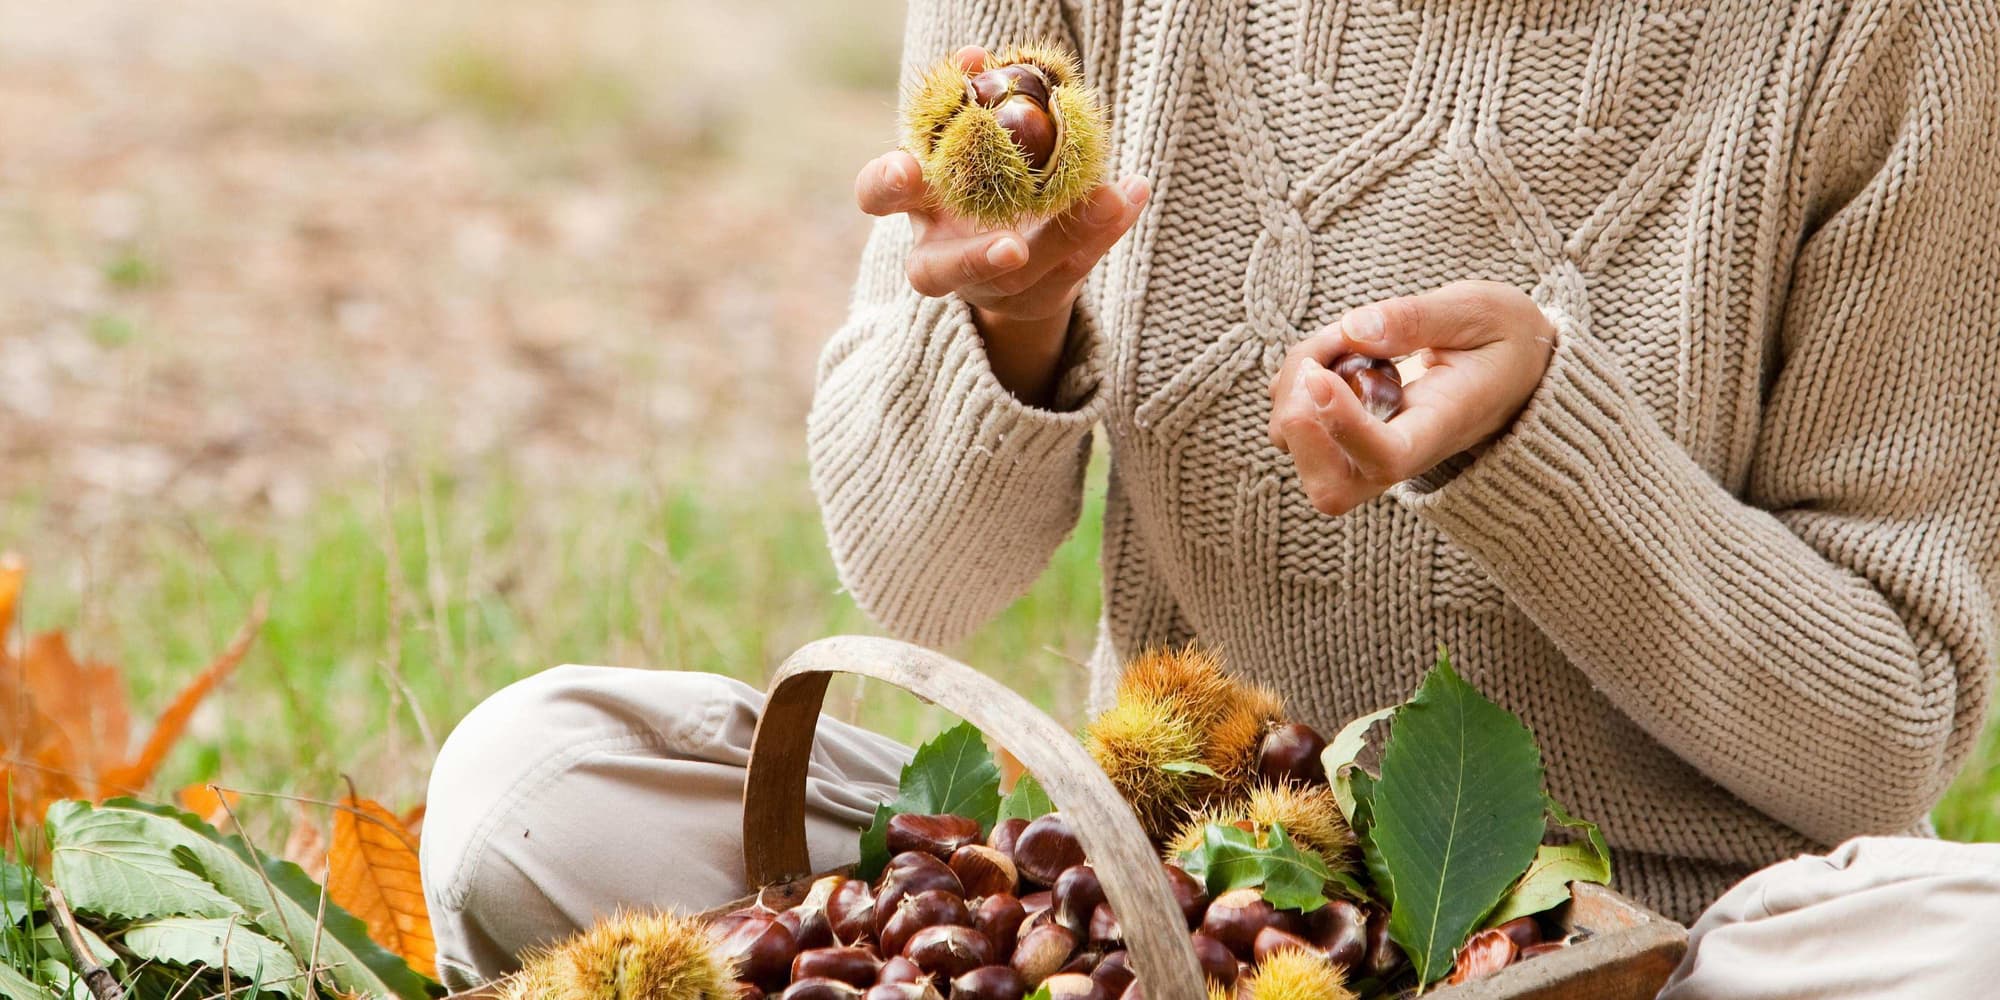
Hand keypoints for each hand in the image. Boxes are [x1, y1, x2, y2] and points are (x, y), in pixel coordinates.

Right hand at [854, 46, 1149, 406]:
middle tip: (1012, 249)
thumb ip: (965, 102)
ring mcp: (986, 285)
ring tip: (1110, 200)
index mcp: (914, 207)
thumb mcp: (961, 139)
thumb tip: (976, 57)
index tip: (908, 168)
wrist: (1001, 249)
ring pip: (1018, 279)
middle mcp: (939, 256)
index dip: (886, 185)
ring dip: (1065, 241)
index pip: (878, 196)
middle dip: (974, 259)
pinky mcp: (1035, 296)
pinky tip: (1133, 192)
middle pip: (939, 273)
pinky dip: (1105, 226)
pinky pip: (1075, 267)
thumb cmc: (971, 176)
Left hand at [1268, 281, 1556, 515]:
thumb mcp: (1479, 311)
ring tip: (1339, 339)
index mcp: (1444, 426)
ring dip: (1292, 387)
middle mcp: (1402, 453)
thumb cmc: (1500, 339)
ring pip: (1298, 448)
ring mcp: (1367, 451)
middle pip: (1330, 488)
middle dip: (1299, 422)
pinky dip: (1295, 378)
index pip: (1388, 457)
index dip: (1344, 426)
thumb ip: (1419, 318)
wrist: (1516, 369)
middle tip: (1320, 360)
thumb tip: (1354, 329)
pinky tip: (1336, 347)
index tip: (1320, 375)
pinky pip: (1293, 419)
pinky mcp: (1343, 436)